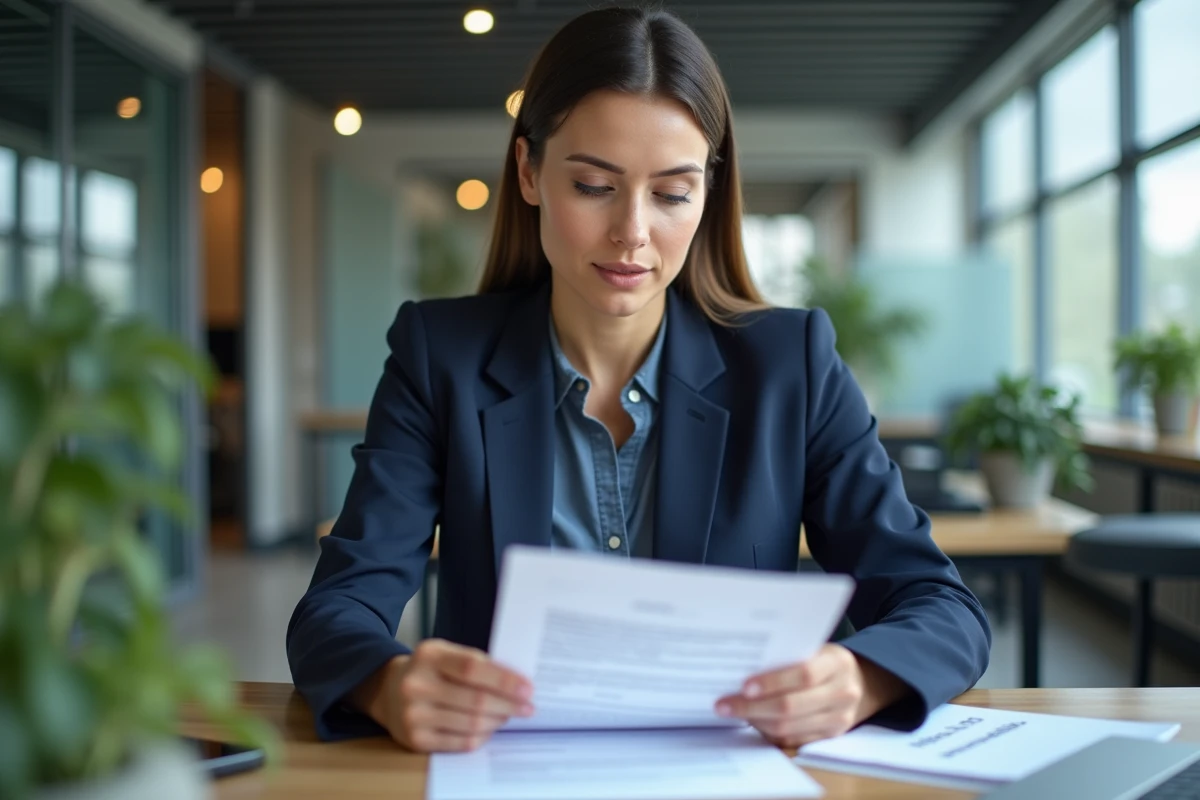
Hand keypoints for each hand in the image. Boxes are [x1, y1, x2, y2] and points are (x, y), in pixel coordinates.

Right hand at [353, 639, 534, 752]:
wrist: (387, 691)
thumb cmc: (428, 670)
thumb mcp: (446, 654)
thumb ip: (476, 663)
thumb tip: (516, 683)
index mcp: (429, 655)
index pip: (472, 668)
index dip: (504, 680)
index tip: (527, 688)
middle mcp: (416, 684)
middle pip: (475, 700)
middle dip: (508, 705)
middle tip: (527, 707)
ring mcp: (414, 714)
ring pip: (470, 723)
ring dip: (498, 721)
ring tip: (510, 715)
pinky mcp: (415, 739)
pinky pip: (460, 742)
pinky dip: (482, 736)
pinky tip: (490, 728)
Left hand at [714, 643, 906, 747]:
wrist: (861, 682)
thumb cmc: (825, 660)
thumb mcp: (815, 648)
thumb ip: (788, 655)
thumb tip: (742, 663)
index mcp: (838, 664)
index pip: (804, 675)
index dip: (773, 682)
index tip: (743, 685)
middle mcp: (842, 693)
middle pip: (792, 707)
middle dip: (752, 707)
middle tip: (724, 704)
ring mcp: (839, 719)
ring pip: (790, 728)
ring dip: (755, 721)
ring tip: (731, 712)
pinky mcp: (830, 736)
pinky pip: (793, 740)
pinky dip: (768, 732)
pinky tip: (751, 722)